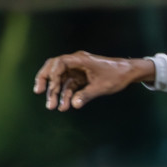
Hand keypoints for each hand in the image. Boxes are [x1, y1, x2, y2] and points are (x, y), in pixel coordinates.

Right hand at [33, 52, 153, 110]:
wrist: (128, 73)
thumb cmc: (116, 76)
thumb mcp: (102, 87)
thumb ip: (87, 95)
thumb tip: (74, 104)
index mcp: (80, 59)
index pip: (59, 63)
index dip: (52, 74)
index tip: (49, 87)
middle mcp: (76, 62)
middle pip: (54, 68)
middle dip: (45, 80)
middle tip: (38, 92)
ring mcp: (77, 70)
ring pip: (61, 80)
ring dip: (56, 93)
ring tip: (52, 107)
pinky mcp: (81, 78)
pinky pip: (69, 86)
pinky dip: (66, 95)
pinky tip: (64, 106)